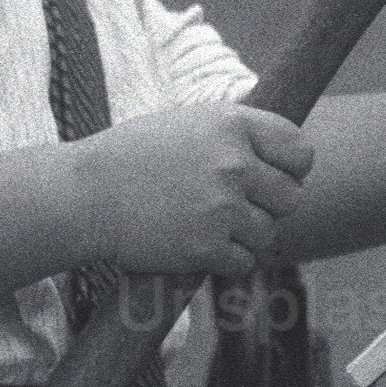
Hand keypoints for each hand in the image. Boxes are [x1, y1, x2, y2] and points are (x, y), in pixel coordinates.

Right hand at [67, 101, 317, 280]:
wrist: (85, 195)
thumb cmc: (134, 158)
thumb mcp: (189, 125)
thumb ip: (238, 136)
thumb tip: (292, 157)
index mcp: (232, 124)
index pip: (301, 152)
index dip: (292, 169)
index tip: (274, 177)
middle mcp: (233, 164)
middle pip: (292, 198)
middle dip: (271, 206)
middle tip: (238, 207)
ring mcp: (222, 207)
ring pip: (269, 233)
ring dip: (247, 236)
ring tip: (211, 225)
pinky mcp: (207, 247)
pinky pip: (244, 262)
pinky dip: (227, 260)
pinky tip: (201, 246)